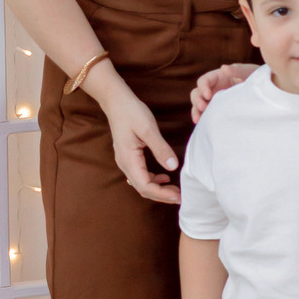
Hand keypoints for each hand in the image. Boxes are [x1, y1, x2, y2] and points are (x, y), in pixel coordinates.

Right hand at [90, 68, 181, 203]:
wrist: (116, 101)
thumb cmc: (131, 112)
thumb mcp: (148, 129)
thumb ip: (160, 149)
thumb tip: (173, 167)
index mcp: (128, 159)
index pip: (145, 186)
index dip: (162, 194)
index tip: (179, 196)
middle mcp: (125, 164)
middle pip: (143, 188)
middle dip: (162, 195)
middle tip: (181, 196)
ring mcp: (126, 161)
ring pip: (142, 183)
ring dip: (158, 189)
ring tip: (175, 190)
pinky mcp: (129, 156)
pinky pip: (141, 175)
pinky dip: (153, 179)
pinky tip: (165, 177)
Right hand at [190, 62, 259, 123]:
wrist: (267, 93)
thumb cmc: (258, 78)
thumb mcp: (249, 72)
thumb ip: (237, 70)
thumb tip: (223, 68)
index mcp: (219, 77)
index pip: (204, 80)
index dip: (203, 87)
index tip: (208, 95)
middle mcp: (214, 88)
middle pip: (197, 92)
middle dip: (197, 100)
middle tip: (203, 107)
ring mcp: (215, 100)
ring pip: (199, 104)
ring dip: (196, 111)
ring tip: (198, 119)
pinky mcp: (219, 110)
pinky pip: (206, 115)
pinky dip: (202, 119)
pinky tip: (202, 125)